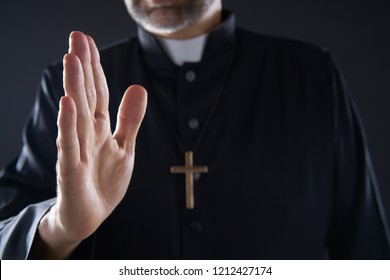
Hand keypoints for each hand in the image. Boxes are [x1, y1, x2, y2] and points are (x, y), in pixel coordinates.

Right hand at [34, 31, 146, 258]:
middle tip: (76, 37)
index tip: (88, 41)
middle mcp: (87, 134)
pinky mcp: (71, 169)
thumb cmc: (104, 181)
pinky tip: (68, 103)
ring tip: (71, 59)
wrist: (90, 215)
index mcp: (100, 128)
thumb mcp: (125, 147)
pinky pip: (70, 144)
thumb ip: (130, 119)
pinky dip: (69, 124)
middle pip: (85, 96)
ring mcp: (77, 150)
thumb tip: (138, 87)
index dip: (96, 67)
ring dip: (75, 87)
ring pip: (77, 114)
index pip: (99, 92)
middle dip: (82, 67)